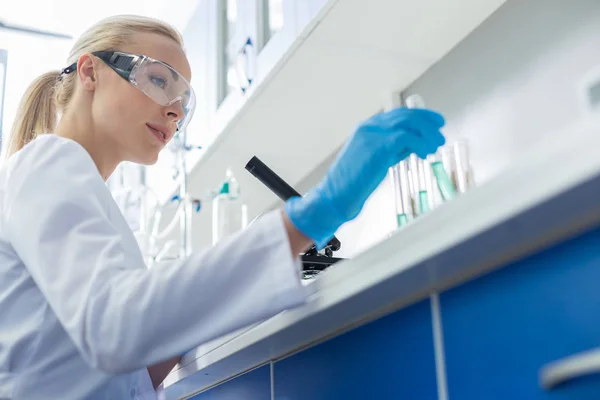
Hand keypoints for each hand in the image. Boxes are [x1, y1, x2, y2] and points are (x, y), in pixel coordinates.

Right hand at [284, 107, 445, 247]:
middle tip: (440, 133)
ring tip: (436, 145)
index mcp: (366, 128)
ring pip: (409, 122)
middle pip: (406, 115)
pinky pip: (408, 137)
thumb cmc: (353, 183)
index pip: (397, 114)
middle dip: (427, 122)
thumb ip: (391, 150)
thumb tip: (414, 144)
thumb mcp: (375, 160)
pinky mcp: (380, 146)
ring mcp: (374, 135)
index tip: (434, 123)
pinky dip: (421, 144)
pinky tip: (424, 154)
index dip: (419, 116)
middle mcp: (370, 127)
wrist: (336, 194)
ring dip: (427, 133)